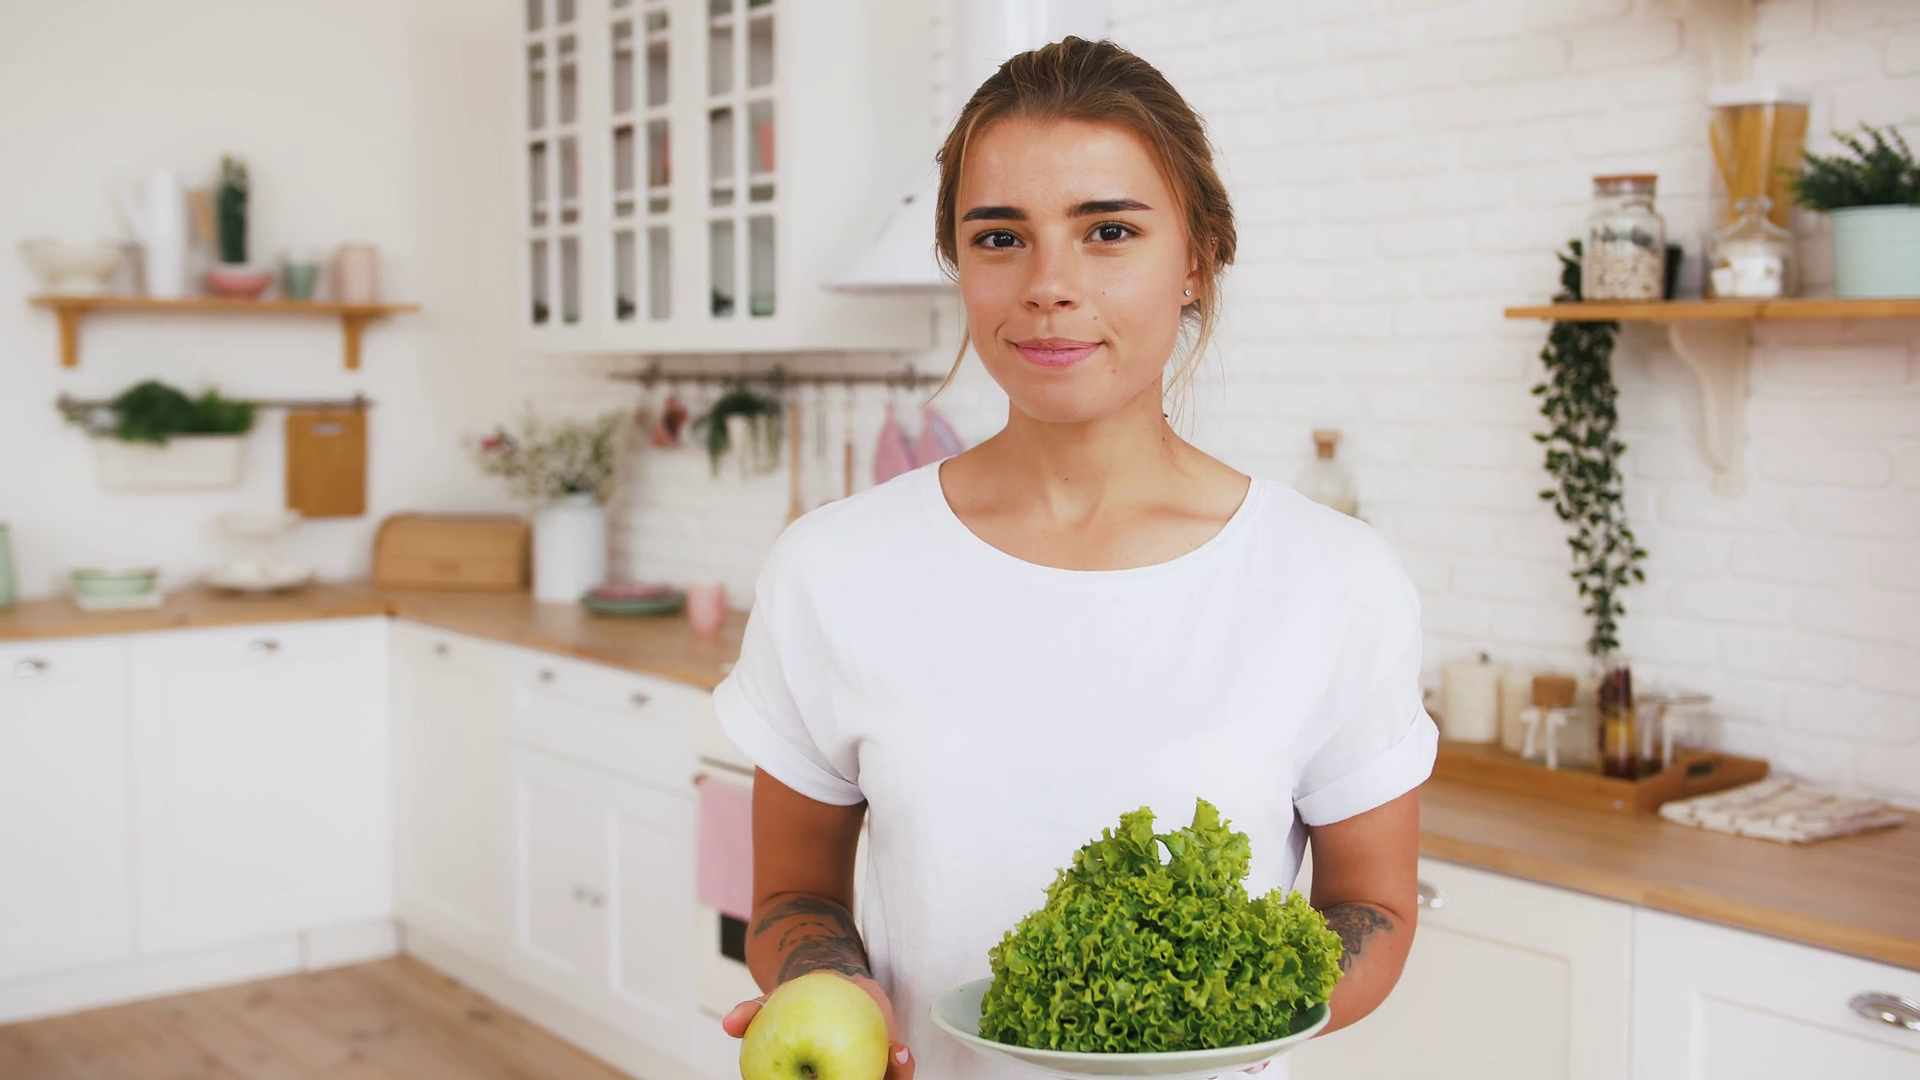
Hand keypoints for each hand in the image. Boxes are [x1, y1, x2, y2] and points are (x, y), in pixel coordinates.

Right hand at [721, 974, 913, 1078]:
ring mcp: (863, 1077)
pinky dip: (901, 1065)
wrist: (828, 983)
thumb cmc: (795, 1002)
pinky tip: (900, 1050)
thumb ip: (752, 1012)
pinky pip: (897, 1072)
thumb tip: (729, 1023)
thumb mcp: (771, 1004)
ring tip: (893, 1059)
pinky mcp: (886, 1066)